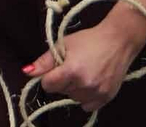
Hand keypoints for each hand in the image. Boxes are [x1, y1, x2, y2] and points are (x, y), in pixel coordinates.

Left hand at [24, 20, 145, 112]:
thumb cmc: (89, 39)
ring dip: (74, 89)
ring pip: (73, 99)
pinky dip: (86, 97)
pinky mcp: (106, 98)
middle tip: (73, 65)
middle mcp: (84, 85)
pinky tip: (91, 83)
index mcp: (71, 70)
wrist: (118, 41)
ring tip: (84, 72)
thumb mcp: (64, 44)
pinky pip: (87, 106)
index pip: (48, 85)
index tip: (56, 68)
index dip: (48, 76)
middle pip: (60, 91)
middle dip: (62, 80)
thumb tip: (27, 72)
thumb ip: (44, 61)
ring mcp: (97, 93)